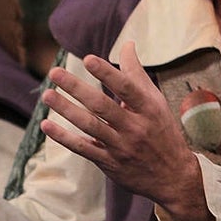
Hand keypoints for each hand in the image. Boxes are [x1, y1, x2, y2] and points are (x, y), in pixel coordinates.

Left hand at [39, 41, 213, 220]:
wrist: (174, 177)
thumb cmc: (161, 131)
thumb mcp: (155, 102)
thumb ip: (136, 74)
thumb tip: (126, 43)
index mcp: (148, 109)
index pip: (126, 88)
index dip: (107, 73)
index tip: (88, 59)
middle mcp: (134, 128)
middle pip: (101, 106)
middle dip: (76, 88)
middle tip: (54, 72)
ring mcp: (121, 147)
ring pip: (89, 126)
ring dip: (66, 109)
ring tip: (47, 94)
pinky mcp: (109, 162)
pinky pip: (83, 148)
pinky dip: (64, 137)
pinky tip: (47, 124)